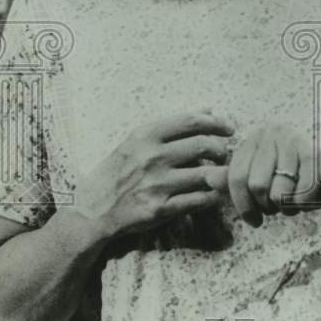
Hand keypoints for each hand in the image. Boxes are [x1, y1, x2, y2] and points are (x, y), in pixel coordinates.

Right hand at [73, 109, 232, 240]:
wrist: (92, 210)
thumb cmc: (118, 172)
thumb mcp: (137, 141)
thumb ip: (172, 126)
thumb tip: (208, 110)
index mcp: (145, 136)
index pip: (191, 121)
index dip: (217, 123)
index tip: (229, 129)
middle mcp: (151, 158)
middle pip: (203, 145)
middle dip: (221, 149)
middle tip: (224, 153)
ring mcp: (156, 184)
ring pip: (205, 174)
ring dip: (220, 173)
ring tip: (221, 173)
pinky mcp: (159, 209)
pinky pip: (198, 200)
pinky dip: (212, 196)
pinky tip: (214, 193)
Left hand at [222, 126, 320, 226]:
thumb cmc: (308, 180)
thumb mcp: (269, 180)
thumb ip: (238, 178)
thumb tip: (206, 177)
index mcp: (257, 135)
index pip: (233, 178)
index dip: (243, 206)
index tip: (255, 218)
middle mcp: (274, 130)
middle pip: (253, 186)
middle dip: (268, 207)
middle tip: (284, 205)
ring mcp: (296, 139)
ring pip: (276, 194)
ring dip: (289, 206)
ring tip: (300, 195)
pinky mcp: (318, 155)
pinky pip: (299, 197)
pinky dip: (306, 205)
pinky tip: (315, 194)